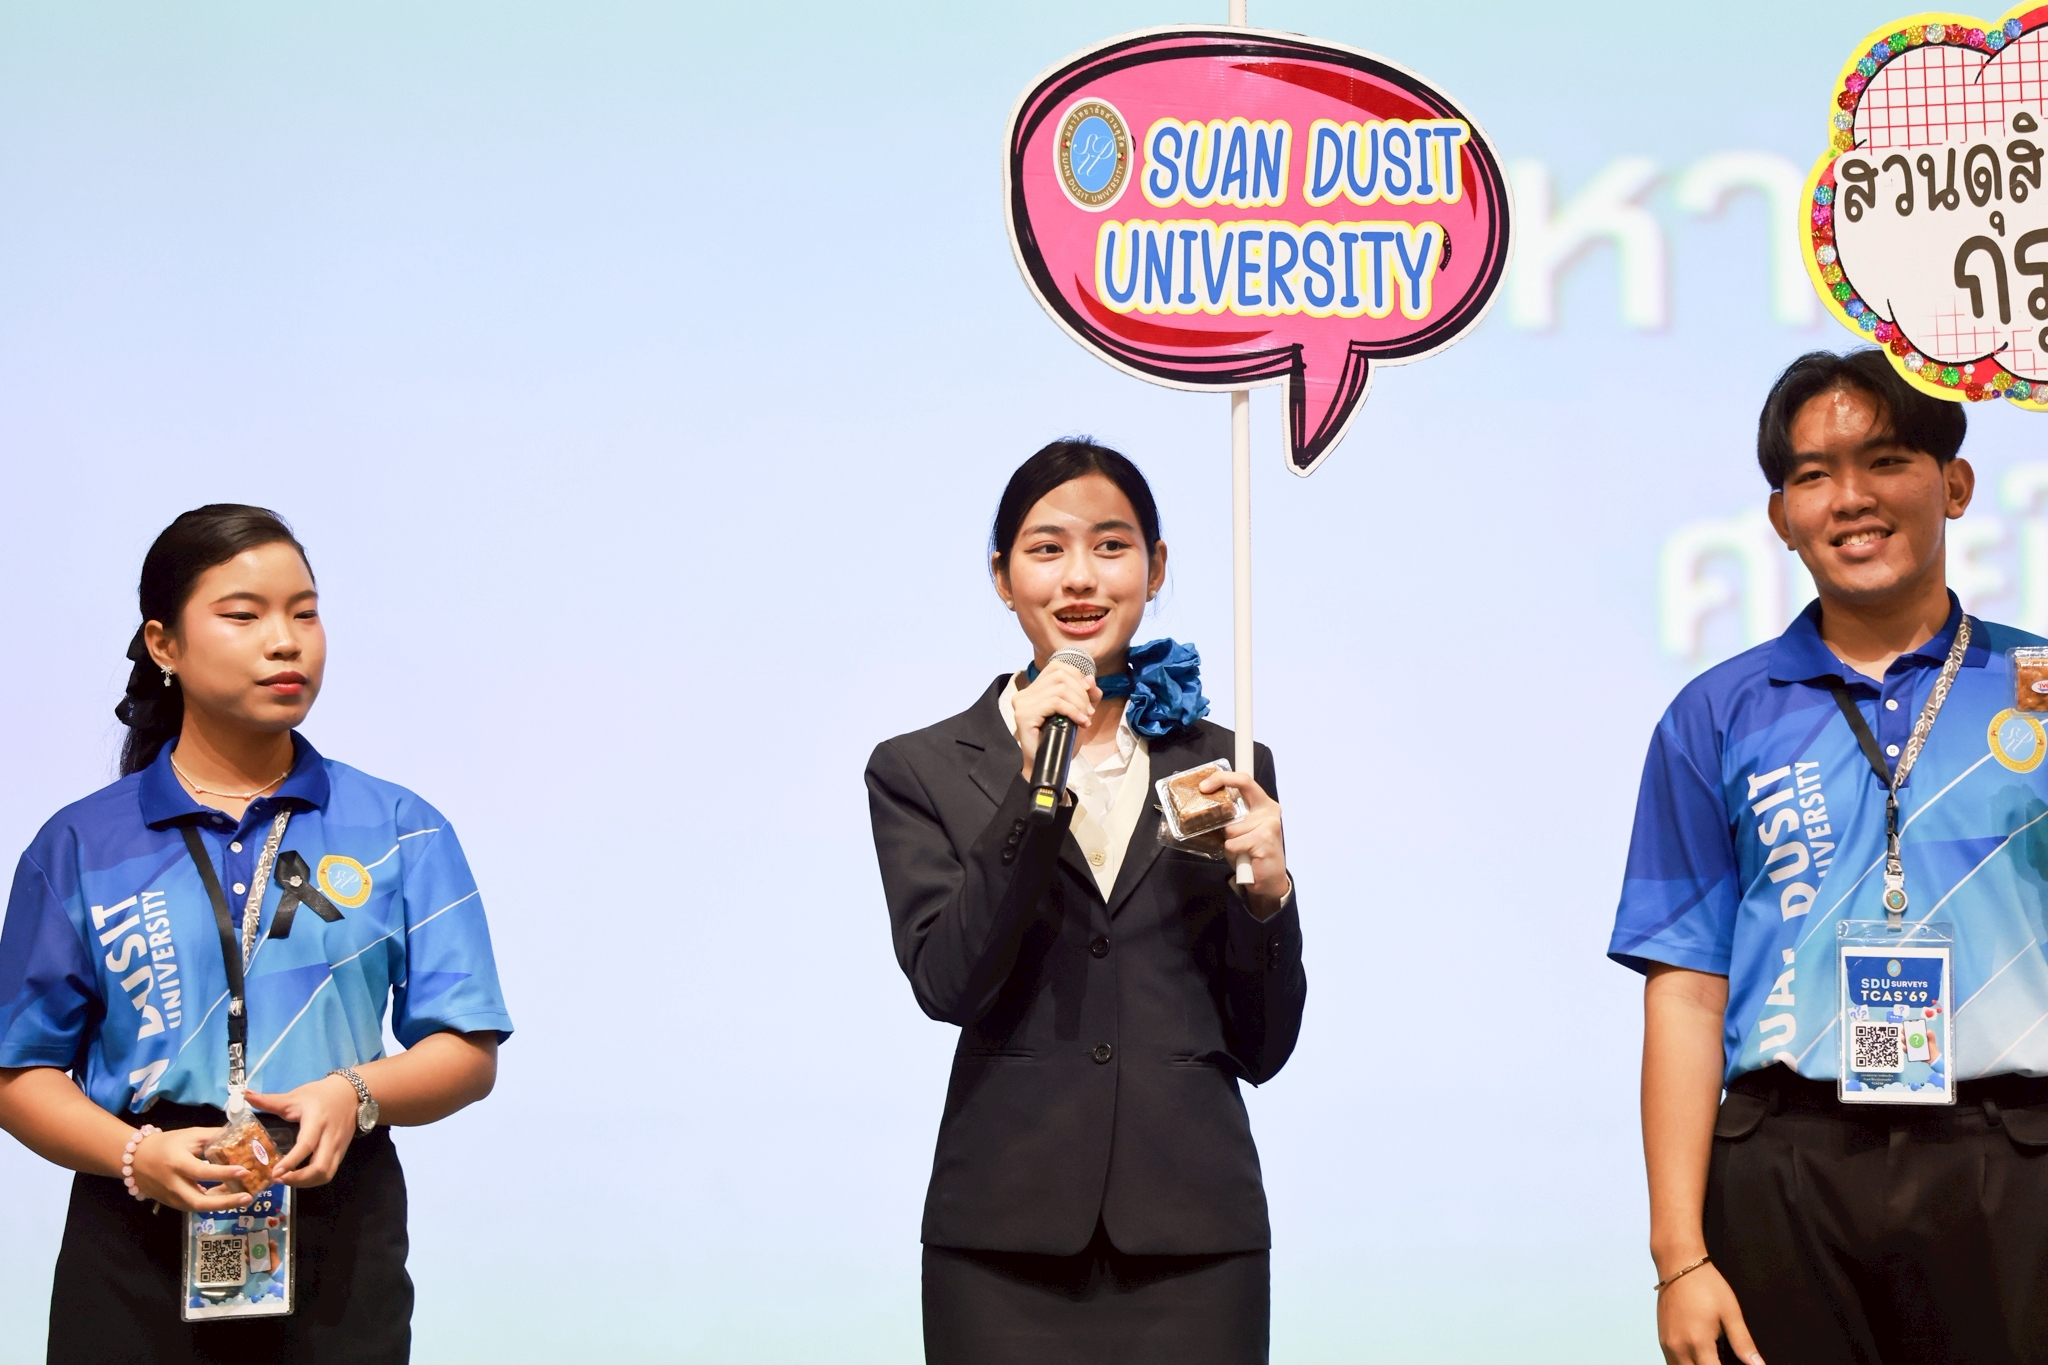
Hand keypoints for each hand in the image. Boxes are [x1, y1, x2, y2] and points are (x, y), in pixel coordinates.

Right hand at [128, 1127, 255, 1211]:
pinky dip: (212, 1204)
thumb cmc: (166, 1144)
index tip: (245, 1171)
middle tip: (248, 1198)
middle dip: (225, 1203)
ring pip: (198, 1208)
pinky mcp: (171, 1204)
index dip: (224, 1173)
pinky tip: (227, 1196)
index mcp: (177, 1163)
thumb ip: (214, 1136)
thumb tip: (240, 1135)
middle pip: (199, 1202)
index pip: (202, 1172)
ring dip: (222, 1205)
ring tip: (243, 1197)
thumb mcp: (190, 1135)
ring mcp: (171, 1197)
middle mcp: (173, 1184)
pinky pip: (194, 1207)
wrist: (134, 1159)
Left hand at [247, 1076, 360, 1188]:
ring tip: (287, 1180)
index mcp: (317, 1121)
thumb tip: (246, 1095)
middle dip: (299, 1179)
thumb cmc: (320, 1094)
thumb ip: (270, 1100)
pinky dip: (313, 1179)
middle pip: (321, 1167)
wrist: (351, 1092)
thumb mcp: (295, 1096)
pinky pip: (329, 1172)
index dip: (291, 1161)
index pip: (307, 1145)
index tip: (275, 1172)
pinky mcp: (341, 1152)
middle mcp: (330, 1137)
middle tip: (278, 1179)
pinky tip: (299, 1177)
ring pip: (327, 1174)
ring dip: (306, 1182)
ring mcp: (339, 1146)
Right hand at [1013, 661, 1101, 780]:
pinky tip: (1081, 721)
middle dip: (1081, 692)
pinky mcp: (1024, 715)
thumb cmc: (1061, 741)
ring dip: (1079, 703)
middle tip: (1088, 711)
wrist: (1048, 765)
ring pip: (1059, 688)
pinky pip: (1055, 703)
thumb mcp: (1079, 712)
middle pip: (1060, 675)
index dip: (1077, 676)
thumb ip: (1086, 695)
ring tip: (1085, 718)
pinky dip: (1073, 710)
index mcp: (1034, 689)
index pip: (1057, 667)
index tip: (1089, 693)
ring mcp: (1022, 703)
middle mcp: (1025, 693)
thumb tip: (1090, 679)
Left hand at [1204, 770, 1289, 915]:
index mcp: (1263, 804)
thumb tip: (1205, 804)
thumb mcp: (1240, 830)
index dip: (1222, 778)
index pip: (1244, 781)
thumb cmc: (1251, 853)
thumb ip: (1231, 816)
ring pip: (1231, 827)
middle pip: (1238, 795)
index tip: (1204, 786)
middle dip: (1221, 805)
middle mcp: (1269, 810)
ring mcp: (1269, 824)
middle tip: (1217, 817)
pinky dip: (1233, 852)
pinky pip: (1233, 843)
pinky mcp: (1264, 839)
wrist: (1269, 880)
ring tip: (1241, 850)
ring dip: (1229, 841)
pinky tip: (1245, 857)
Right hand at [1657, 1261, 1761, 1364]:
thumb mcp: (1731, 1313)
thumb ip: (1743, 1343)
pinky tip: (1697, 1360)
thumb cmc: (1705, 1285)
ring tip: (1711, 1359)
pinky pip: (1672, 1363)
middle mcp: (1679, 1347)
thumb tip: (1758, 1364)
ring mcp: (1667, 1344)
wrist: (1678, 1264)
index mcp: (1698, 1342)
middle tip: (1720, 1361)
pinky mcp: (1662, 1339)